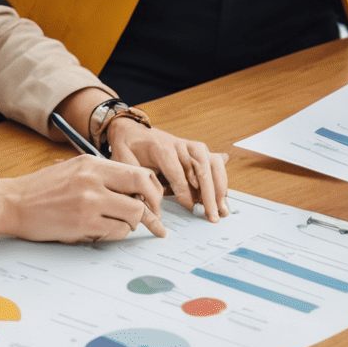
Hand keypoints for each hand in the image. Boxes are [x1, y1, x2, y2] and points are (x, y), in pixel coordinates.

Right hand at [0, 155, 166, 243]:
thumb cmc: (42, 189)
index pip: (138, 172)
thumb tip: (135, 190)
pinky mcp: (83, 224)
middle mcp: (94, 179)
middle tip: (154, 221)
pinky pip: (115, 232)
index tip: (155, 201)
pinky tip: (102, 232)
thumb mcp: (74, 169)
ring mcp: (89, 202)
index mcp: (93, 163)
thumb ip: (103, 176)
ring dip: (130, 224)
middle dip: (152, 209)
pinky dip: (115, 234)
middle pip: (142, 192)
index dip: (152, 189)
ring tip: (117, 225)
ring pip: (132, 215)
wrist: (12, 203)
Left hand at [106, 118, 230, 220]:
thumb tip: (148, 209)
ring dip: (220, 187)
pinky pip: (214, 163)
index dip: (185, 190)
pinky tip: (222, 198)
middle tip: (212, 215)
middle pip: (201, 166)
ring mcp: (190, 146)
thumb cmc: (128, 148)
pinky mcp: (197, 151)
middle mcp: (180, 145)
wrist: (132, 131)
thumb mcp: (124, 163)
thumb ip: (137, 184)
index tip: (191, 208)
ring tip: (223, 209)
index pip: (178, 171)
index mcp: (161, 148)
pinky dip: (220, 181)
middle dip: (209, 192)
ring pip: (212, 163)